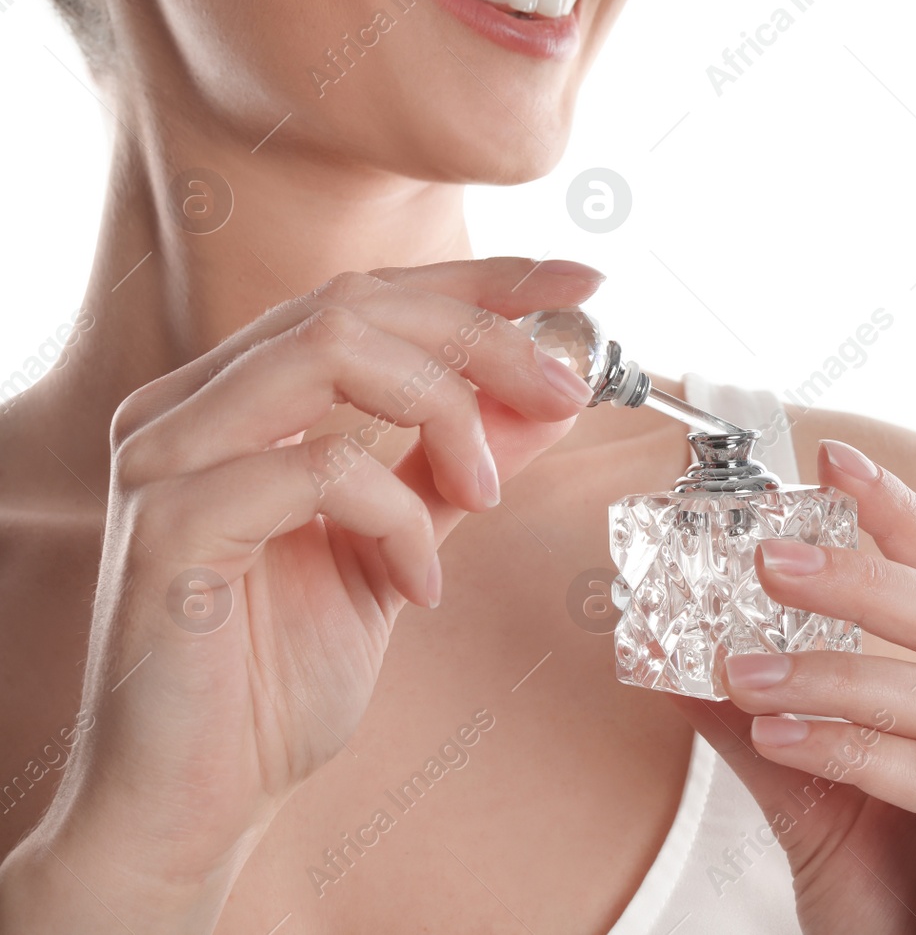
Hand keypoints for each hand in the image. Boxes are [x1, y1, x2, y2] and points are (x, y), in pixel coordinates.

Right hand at [0, 258, 601, 930]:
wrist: (195, 802)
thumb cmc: (275, 678)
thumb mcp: (399, 550)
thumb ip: (456, 468)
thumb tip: (546, 400)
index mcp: (234, 399)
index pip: (367, 296)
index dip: (481, 279)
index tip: (582, 282)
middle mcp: (189, 405)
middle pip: (355, 302)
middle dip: (485, 335)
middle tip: (566, 390)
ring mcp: (167, 454)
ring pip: (331, 349)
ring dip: (445, 411)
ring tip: (489, 492)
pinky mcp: (169, 522)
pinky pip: (317, 469)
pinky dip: (397, 516)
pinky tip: (420, 584)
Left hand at [671, 439, 915, 934]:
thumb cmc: (902, 900)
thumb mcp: (818, 797)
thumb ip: (766, 724)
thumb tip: (682, 662)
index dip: (903, 514)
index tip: (835, 461)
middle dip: (862, 576)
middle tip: (770, 559)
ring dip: (837, 673)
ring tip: (745, 674)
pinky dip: (852, 750)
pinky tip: (780, 739)